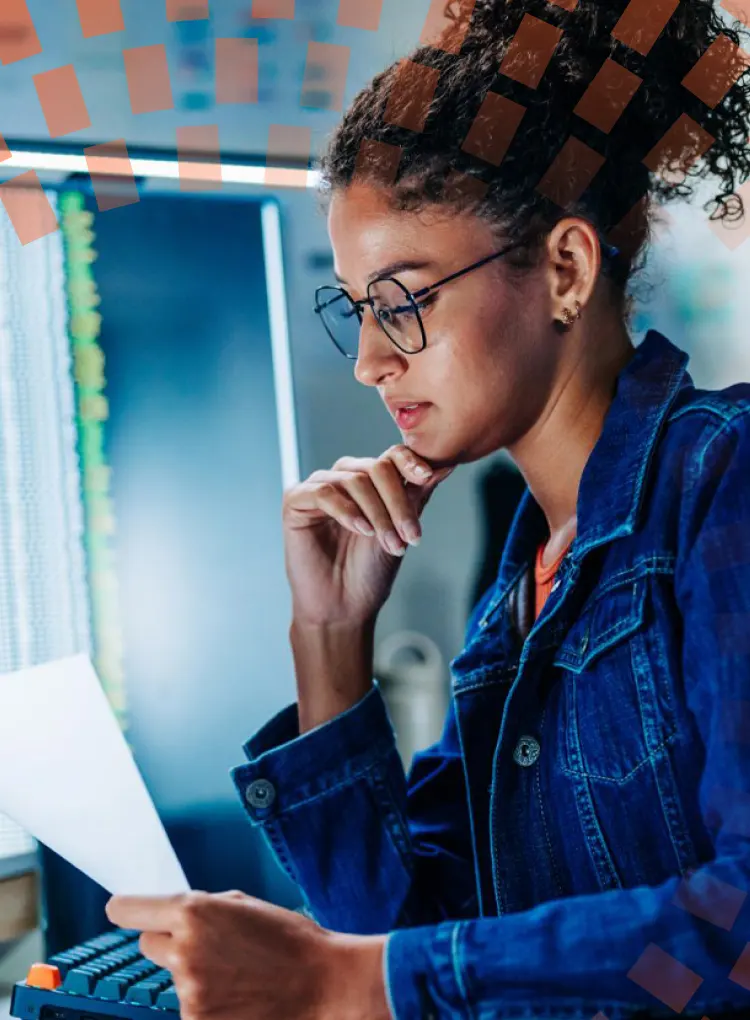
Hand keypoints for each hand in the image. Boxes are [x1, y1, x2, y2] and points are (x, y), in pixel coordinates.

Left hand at [105, 890, 389, 1019]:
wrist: (322, 985)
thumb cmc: (289, 940)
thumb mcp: (243, 905)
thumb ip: (202, 909)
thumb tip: (171, 916)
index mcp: (193, 912)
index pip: (128, 910)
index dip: (126, 909)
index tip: (123, 911)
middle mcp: (183, 951)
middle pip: (149, 945)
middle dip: (170, 943)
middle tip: (208, 947)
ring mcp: (188, 993)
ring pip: (174, 978)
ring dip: (194, 976)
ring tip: (237, 976)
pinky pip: (189, 1007)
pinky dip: (207, 1003)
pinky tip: (238, 998)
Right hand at [283, 445, 454, 626]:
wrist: (344, 607)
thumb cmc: (370, 571)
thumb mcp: (401, 530)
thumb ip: (417, 496)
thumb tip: (444, 465)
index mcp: (369, 482)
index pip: (390, 456)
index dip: (410, 462)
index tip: (427, 476)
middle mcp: (343, 479)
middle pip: (376, 468)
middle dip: (398, 502)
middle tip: (411, 535)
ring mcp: (318, 488)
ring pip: (354, 480)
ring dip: (378, 513)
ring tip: (389, 542)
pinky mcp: (295, 502)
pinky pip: (323, 492)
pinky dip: (347, 510)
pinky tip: (361, 530)